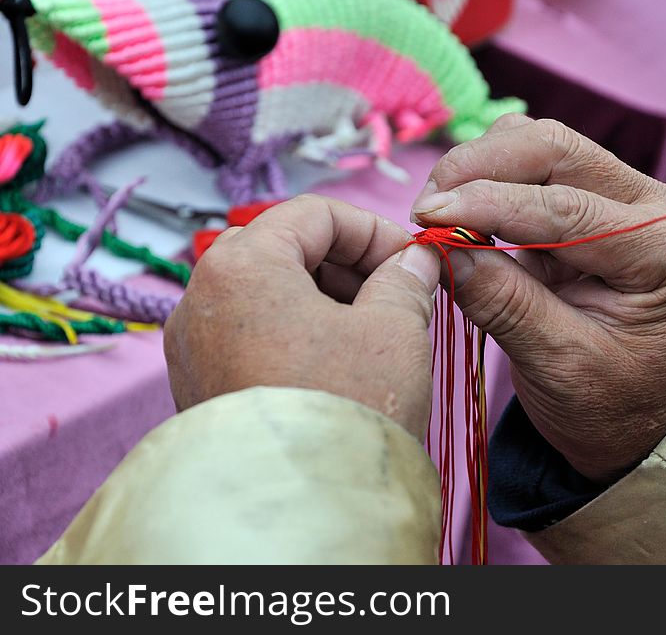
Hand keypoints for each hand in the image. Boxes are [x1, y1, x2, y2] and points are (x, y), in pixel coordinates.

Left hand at [164, 195, 439, 439]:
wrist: (298, 511)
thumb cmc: (343, 410)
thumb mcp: (395, 330)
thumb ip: (405, 279)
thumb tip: (414, 262)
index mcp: (242, 264)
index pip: (314, 213)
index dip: (373, 230)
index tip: (410, 258)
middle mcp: (201, 297)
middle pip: (284, 250)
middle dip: (348, 266)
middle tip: (397, 293)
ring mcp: (192, 345)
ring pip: (267, 294)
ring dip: (324, 300)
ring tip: (374, 332)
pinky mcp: (198, 385)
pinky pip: (250, 336)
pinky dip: (295, 334)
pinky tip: (337, 363)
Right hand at [411, 116, 665, 482]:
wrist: (642, 417)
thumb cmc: (615, 403)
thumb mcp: (560, 365)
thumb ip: (503, 303)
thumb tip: (440, 248)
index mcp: (662, 249)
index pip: (565, 206)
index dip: (487, 204)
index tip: (427, 217)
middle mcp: (650, 206)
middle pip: (553, 149)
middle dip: (479, 168)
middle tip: (425, 210)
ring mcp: (621, 197)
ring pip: (539, 145)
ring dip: (480, 168)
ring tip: (441, 215)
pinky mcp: (589, 202)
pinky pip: (532, 168)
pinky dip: (488, 181)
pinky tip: (463, 216)